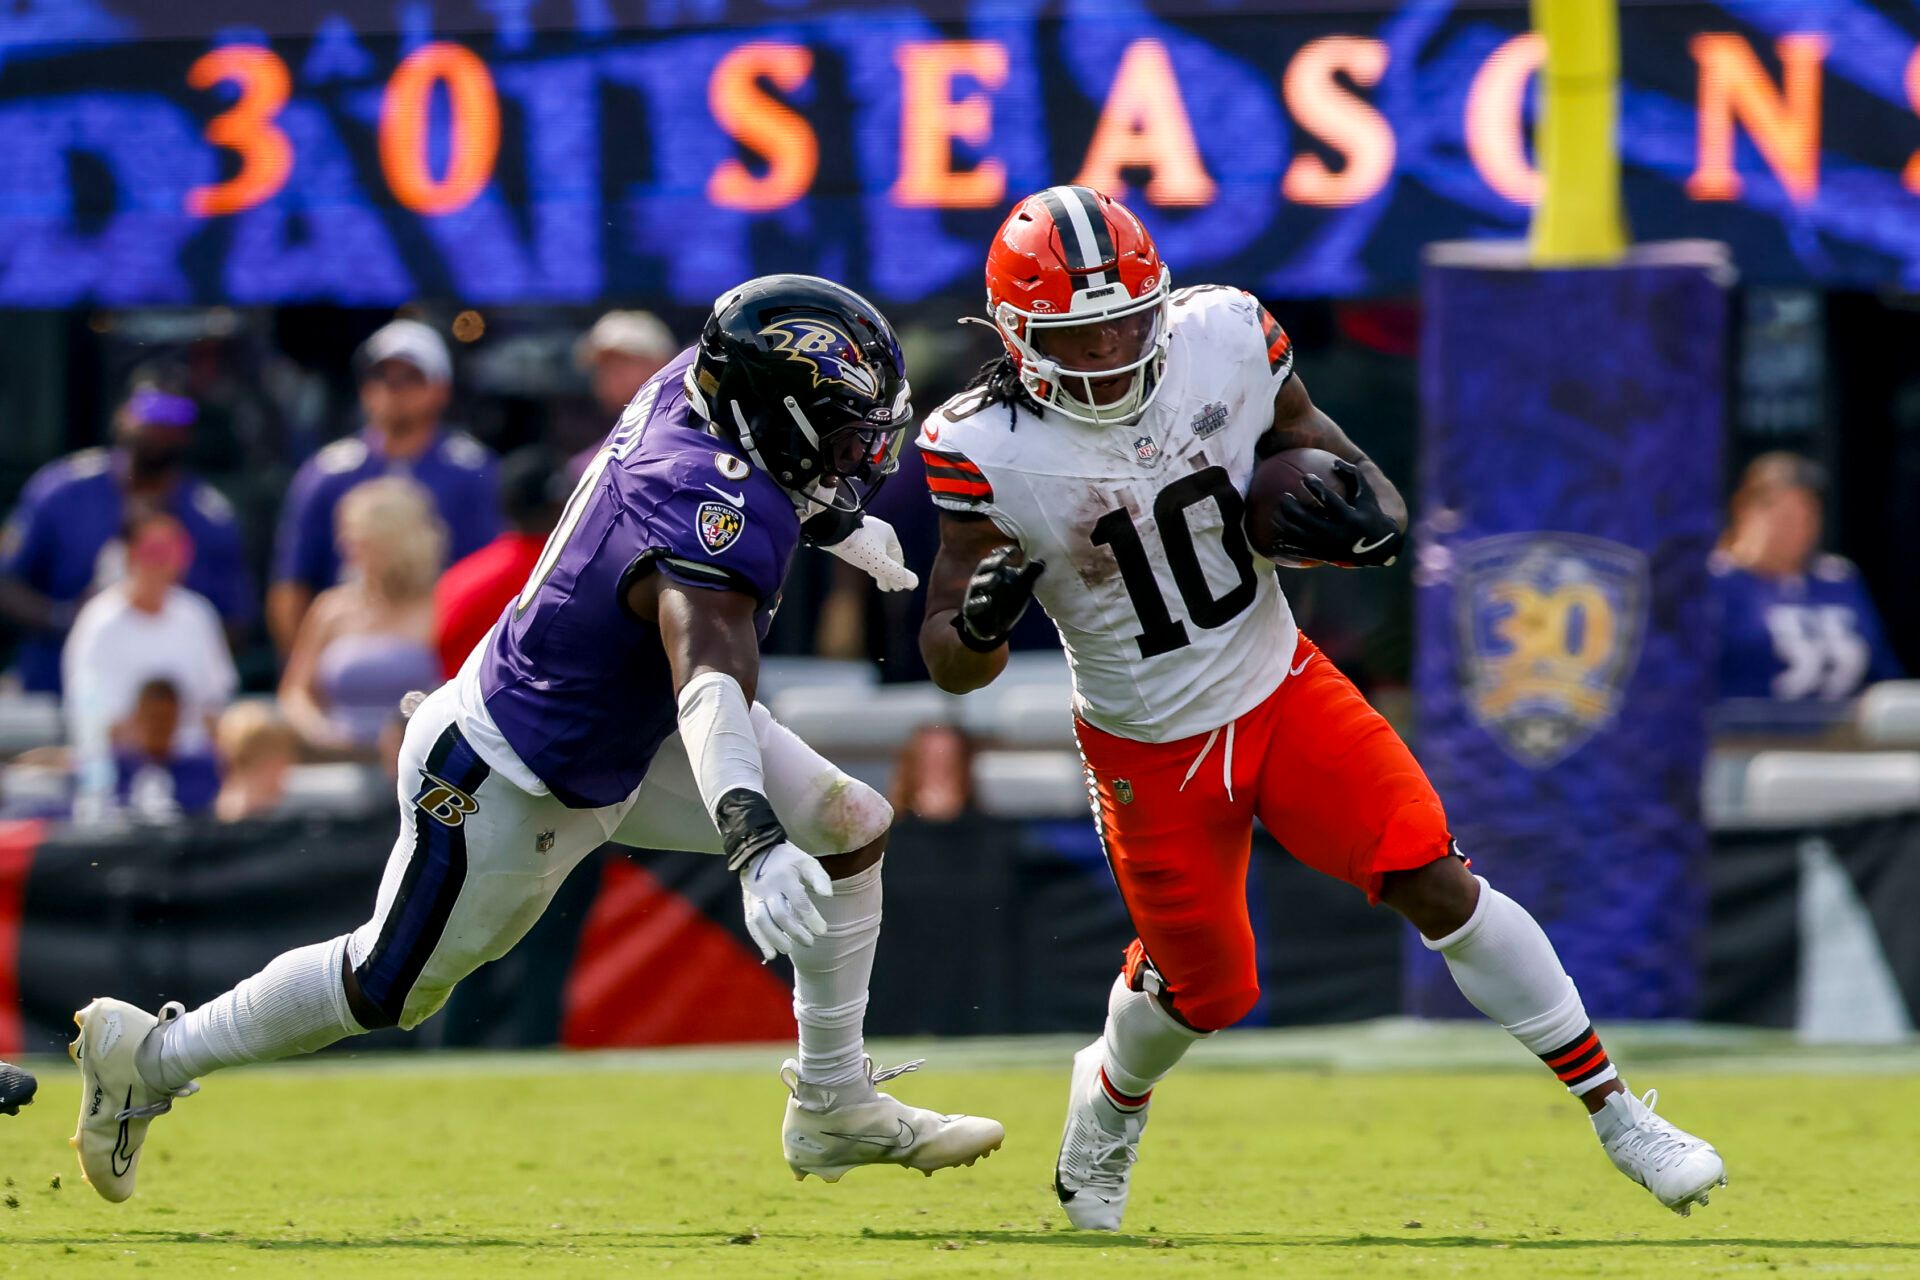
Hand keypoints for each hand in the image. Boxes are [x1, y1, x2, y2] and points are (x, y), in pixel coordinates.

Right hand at [739, 841, 832, 959]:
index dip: (811, 917)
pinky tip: (771, 954)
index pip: (799, 900)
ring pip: (761, 921)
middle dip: (795, 931)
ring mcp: (755, 897)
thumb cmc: (788, 861)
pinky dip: (760, 940)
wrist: (756, 852)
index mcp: (785, 877)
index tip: (822, 931)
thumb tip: (828, 895)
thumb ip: (819, 877)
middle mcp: (767, 888)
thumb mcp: (806, 862)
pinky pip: (751, 924)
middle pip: (779, 914)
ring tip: (789, 949)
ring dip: (775, 938)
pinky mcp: (747, 905)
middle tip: (810, 942)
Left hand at [821, 514, 918, 591]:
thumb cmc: (858, 546)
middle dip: (887, 573)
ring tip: (876, 579)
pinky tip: (862, 564)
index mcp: (889, 534)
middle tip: (887, 588)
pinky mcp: (850, 533)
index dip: (898, 574)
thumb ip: (898, 574)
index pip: (898, 558)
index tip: (897, 588)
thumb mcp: (880, 564)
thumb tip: (915, 584)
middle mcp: (878, 530)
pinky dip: (866, 559)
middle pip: (886, 556)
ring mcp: (864, 530)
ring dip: (876, 567)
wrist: (831, 530)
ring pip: (874, 552)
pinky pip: (863, 548)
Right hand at [955, 545, 1043, 650]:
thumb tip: (1042, 561)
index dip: (1004, 552)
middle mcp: (981, 579)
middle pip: (985, 567)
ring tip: (997, 578)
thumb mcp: (1020, 587)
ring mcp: (974, 594)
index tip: (1016, 551)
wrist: (992, 626)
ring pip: (978, 584)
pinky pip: (973, 605)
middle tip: (1004, 559)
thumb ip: (1029, 575)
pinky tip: (988, 601)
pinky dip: (979, 603)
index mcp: (992, 570)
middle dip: (994, 562)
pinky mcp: (971, 610)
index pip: (996, 557)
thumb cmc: (1006, 601)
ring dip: (987, 580)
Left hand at [1268, 459, 1402, 566]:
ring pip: (1299, 536)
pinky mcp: (1322, 556)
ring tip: (1276, 513)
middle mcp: (1338, 534)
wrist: (1377, 549)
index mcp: (1350, 518)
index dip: (1316, 487)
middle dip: (1291, 507)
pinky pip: (1299, 551)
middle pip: (1307, 520)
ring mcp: (1328, 547)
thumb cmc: (1370, 514)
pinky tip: (1274, 537)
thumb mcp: (1366, 494)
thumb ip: (1352, 475)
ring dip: (1284, 523)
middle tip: (1283, 497)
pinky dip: (1285, 544)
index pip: (1329, 500)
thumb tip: (1334, 461)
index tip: (1305, 478)